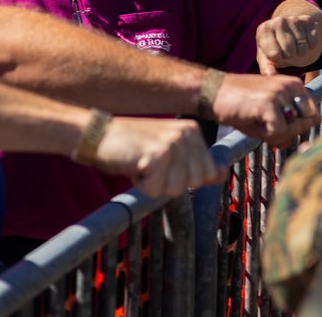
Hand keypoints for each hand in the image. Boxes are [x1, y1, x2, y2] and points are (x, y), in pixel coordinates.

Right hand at [95, 117, 226, 197]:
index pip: (207, 174)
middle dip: (169, 183)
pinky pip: (157, 191)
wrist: (99, 136)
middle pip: (194, 184)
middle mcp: (187, 134)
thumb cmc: (132, 148)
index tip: (163, 163)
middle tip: (151, 165)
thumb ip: (196, 164)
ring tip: (142, 164)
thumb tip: (222, 174)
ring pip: (176, 190)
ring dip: (155, 185)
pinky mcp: (158, 155)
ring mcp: (173, 143)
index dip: (181, 177)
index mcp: (192, 131)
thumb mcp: (169, 153)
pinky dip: (142, 186)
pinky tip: (134, 166)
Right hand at [211, 73, 320, 146]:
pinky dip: (266, 136)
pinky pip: (280, 133)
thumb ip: (287, 126)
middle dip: (289, 133)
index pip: (314, 115)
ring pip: (294, 130)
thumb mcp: (268, 115)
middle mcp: (291, 86)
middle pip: (307, 124)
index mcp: (294, 85)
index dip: (298, 128)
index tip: (279, 126)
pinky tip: (254, 124)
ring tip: (258, 123)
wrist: (212, 93)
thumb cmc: (239, 105)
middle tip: (267, 128)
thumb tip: (297, 143)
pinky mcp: (269, 104)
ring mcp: (280, 93)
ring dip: (276, 135)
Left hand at [256, 12, 321, 73]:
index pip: (273, 54)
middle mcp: (278, 21)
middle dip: (290, 57)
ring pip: (302, 48)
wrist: (291, 29)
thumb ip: (266, 68)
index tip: (278, 56)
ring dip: (301, 52)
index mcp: (264, 30)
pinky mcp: (307, 20)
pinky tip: (304, 41)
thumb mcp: (267, 57)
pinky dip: (311, 46)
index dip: (278, 60)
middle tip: (288, 52)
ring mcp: (293, 19)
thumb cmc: (277, 47)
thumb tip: (270, 75)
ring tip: (295, 47)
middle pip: (289, 52)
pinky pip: (313, 43)